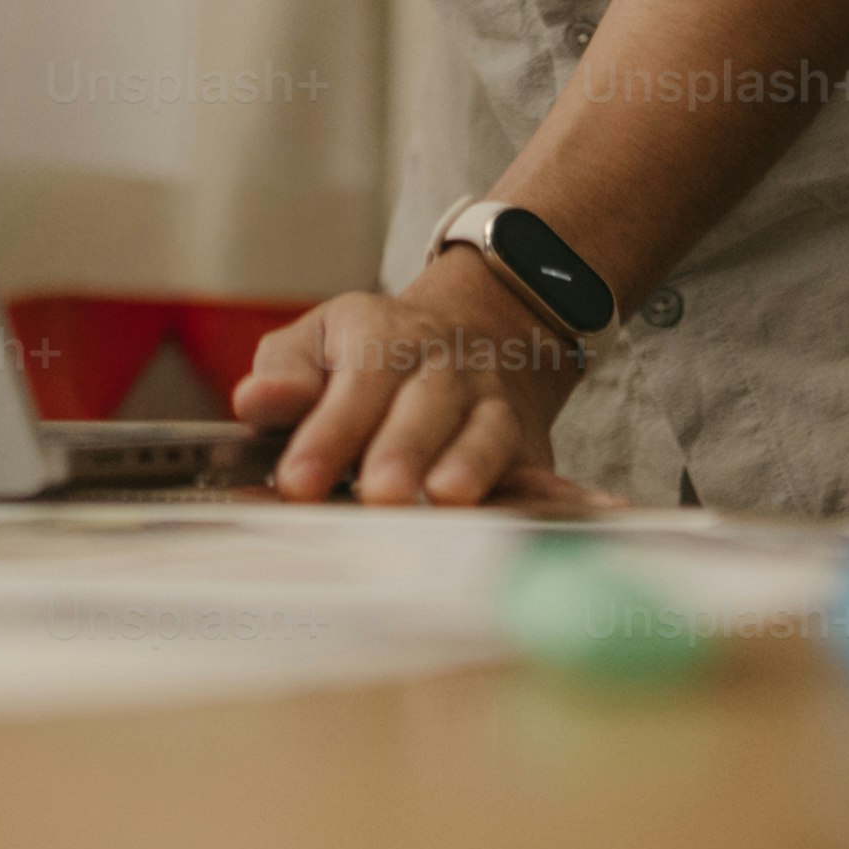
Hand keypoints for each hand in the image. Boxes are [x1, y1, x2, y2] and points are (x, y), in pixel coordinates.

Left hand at [232, 245, 592, 505]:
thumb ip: (287, 373)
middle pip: (425, 405)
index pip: (356, 383)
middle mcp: (445, 369)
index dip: (326, 433)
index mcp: (385, 338)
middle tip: (375, 494)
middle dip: (401, 450)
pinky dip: (573, 499)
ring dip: (471, 465)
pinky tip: (594, 519)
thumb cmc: (376, 354)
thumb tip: (253, 403)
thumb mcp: (322, 340)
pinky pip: (550, 475)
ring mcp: (494, 407)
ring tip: (447, 499)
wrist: (481, 329)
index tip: (297, 482)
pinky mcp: (530, 451)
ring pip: (487, 432)